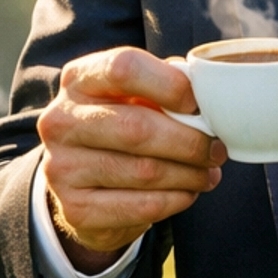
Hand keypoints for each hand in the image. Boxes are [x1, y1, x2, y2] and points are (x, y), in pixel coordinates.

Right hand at [37, 47, 225, 271]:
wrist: (82, 183)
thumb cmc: (122, 125)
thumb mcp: (135, 96)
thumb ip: (165, 85)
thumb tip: (207, 92)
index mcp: (79, 79)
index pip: (124, 68)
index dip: (169, 84)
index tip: (197, 104)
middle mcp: (61, 121)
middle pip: (137, 128)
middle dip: (189, 142)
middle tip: (217, 150)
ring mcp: (63, 168)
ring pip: (144, 171)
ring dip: (189, 175)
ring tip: (208, 173)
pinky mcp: (76, 209)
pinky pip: (142, 206)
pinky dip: (176, 200)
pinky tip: (188, 193)